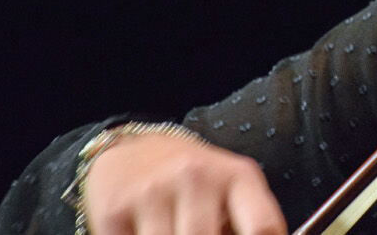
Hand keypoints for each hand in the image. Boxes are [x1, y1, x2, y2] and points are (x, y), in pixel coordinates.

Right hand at [82, 132, 286, 233]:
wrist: (134, 149)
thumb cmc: (196, 181)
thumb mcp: (233, 191)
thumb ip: (247, 224)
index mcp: (238, 176)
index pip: (262, 227)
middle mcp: (197, 178)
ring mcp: (154, 193)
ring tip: (176, 231)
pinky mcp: (114, 211)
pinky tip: (144, 234)